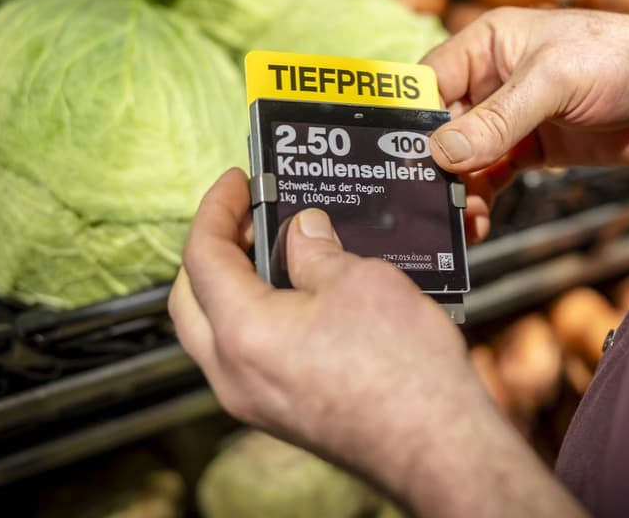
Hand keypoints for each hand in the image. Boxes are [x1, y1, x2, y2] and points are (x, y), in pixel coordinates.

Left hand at [168, 169, 492, 501]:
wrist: (438, 445)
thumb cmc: (403, 370)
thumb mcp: (360, 282)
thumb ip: (317, 251)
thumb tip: (302, 231)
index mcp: (243, 333)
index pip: (202, 257)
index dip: (216, 209)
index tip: (235, 181)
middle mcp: (234, 374)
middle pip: (190, 300)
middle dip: (210, 250)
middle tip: (246, 217)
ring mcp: (255, 401)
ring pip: (214, 332)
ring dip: (231, 286)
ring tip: (274, 250)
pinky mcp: (282, 413)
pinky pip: (247, 356)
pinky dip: (255, 317)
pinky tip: (299, 296)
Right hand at [422, 8, 628, 242]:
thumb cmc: (620, 61)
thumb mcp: (553, 82)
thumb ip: (497, 119)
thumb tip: (441, 154)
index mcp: (487, 44)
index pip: (429, 81)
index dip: (411, 120)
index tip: (396, 160)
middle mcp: (491, 79)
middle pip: (441, 126)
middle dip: (433, 165)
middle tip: (427, 203)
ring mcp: (510, 118)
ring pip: (464, 158)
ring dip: (458, 190)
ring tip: (461, 221)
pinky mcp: (530, 149)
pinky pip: (491, 177)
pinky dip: (481, 200)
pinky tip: (478, 223)